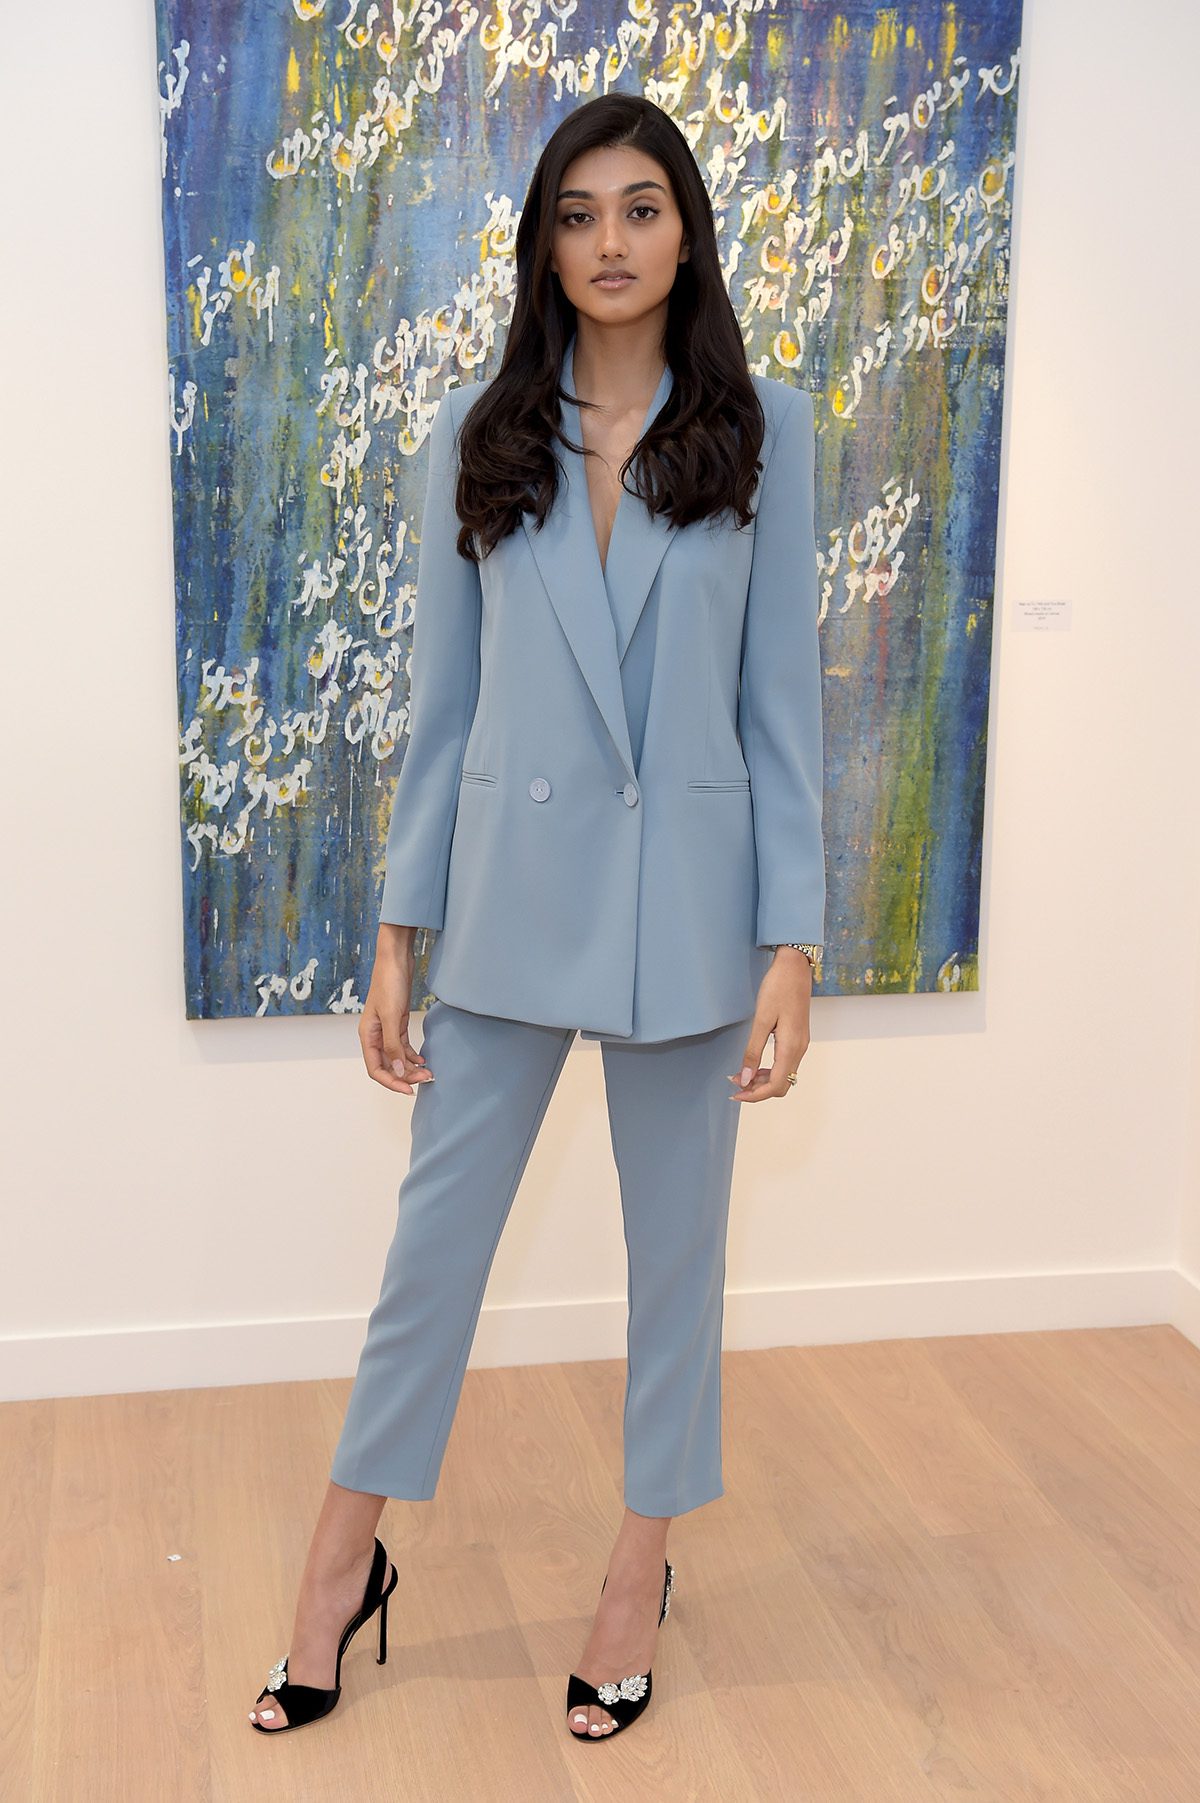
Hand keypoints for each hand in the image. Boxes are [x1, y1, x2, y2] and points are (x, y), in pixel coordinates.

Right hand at [359, 925, 435, 1095]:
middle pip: (387, 1066)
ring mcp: (386, 1029)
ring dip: (411, 1067)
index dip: (391, 1082)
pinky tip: (423, 1060)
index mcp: (367, 1036)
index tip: (409, 1090)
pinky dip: (412, 1055)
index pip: (375, 1069)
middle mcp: (375, 1035)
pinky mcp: (397, 1022)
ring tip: (428, 1072)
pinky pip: (403, 1046)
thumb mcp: (391, 1016)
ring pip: (397, 1058)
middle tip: (426, 1079)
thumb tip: (399, 1072)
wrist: (396, 959)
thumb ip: (393, 1046)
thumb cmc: (389, 983)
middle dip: (405, 1076)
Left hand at [728, 948, 812, 1102]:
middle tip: (734, 1084)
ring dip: (762, 1080)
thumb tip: (744, 1078)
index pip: (775, 1085)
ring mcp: (801, 1044)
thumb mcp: (761, 1019)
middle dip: (758, 1090)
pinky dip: (769, 1070)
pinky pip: (785, 1064)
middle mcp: (799, 1049)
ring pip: (783, 1075)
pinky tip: (754, 1064)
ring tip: (740, 1075)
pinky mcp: (798, 1038)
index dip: (755, 1095)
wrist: (794, 967)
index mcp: (791, 1047)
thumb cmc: (778, 988)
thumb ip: (753, 1051)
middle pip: (781, 1085)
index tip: (735, 1093)